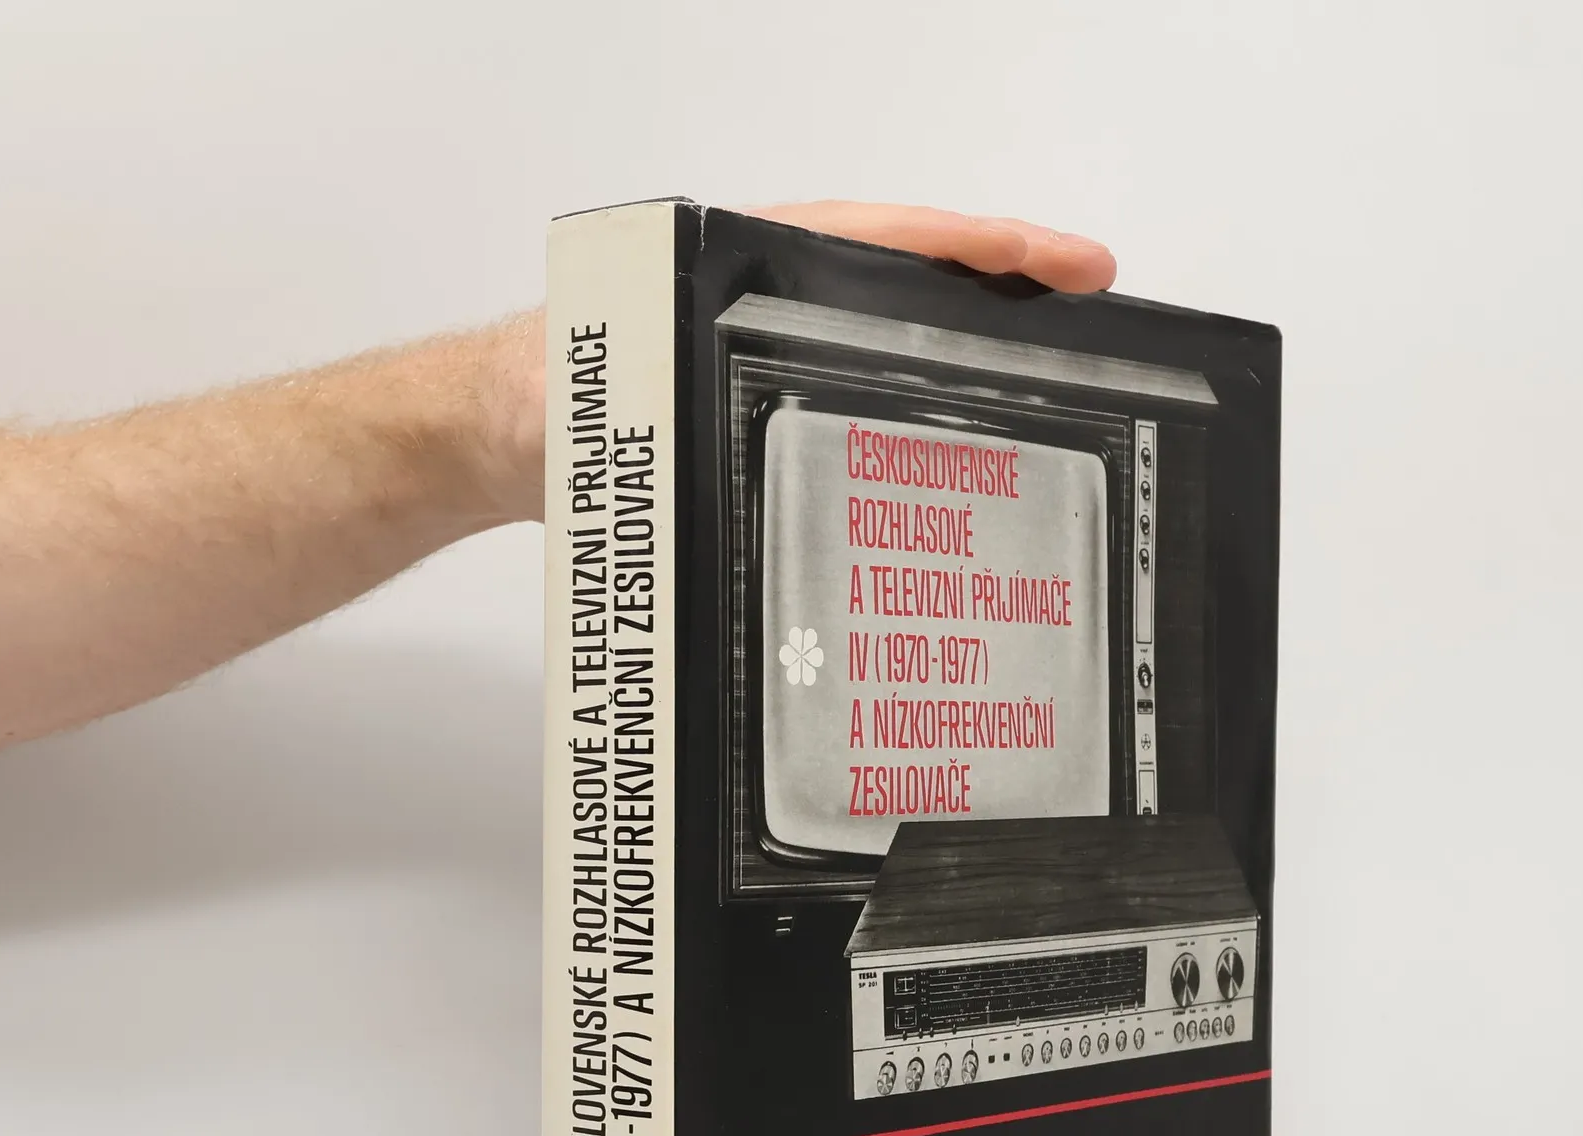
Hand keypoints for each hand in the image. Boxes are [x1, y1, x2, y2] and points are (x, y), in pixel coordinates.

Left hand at [479, 201, 1114, 524]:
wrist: (491, 438)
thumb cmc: (539, 403)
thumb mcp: (600, 397)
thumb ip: (648, 403)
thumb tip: (699, 429)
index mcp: (746, 267)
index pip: (890, 240)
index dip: (986, 250)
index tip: (1069, 264)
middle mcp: (769, 295)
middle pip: (910, 279)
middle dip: (1004, 295)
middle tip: (1092, 321)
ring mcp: (767, 341)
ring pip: (890, 334)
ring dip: (968, 352)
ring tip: (1050, 387)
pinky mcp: (757, 393)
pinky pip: (857, 386)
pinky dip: (914, 403)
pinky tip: (950, 449)